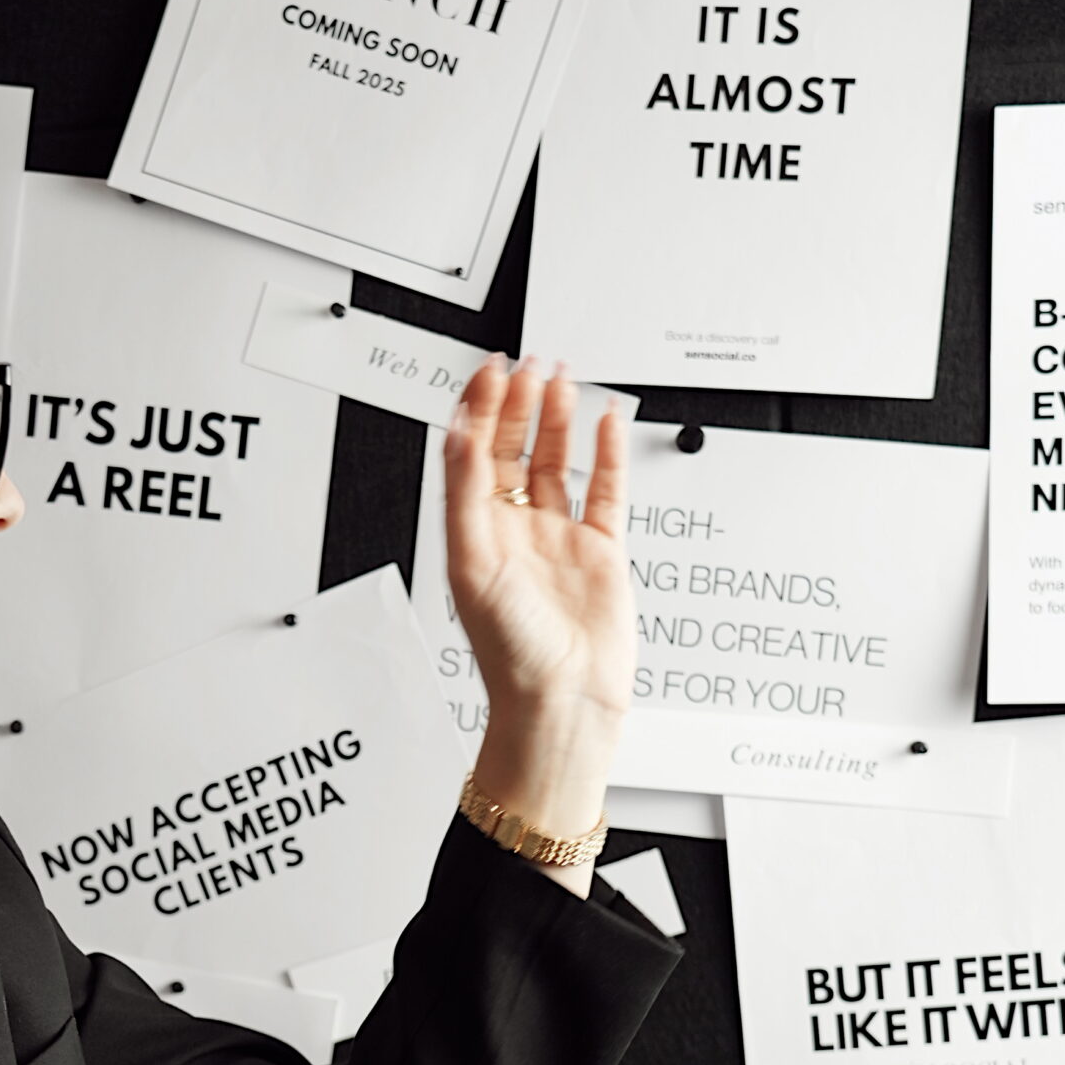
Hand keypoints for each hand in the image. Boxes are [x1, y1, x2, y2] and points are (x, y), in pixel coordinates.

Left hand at [443, 356, 633, 728]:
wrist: (563, 699)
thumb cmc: (511, 651)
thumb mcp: (471, 561)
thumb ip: (464, 492)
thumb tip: (457, 433)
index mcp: (477, 532)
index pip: (475, 454)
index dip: (481, 409)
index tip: (490, 371)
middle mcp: (516, 531)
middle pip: (515, 450)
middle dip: (520, 404)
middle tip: (530, 365)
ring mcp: (559, 539)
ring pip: (557, 464)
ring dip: (557, 420)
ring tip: (561, 380)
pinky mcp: (601, 553)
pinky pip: (605, 492)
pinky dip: (607, 455)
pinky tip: (605, 422)